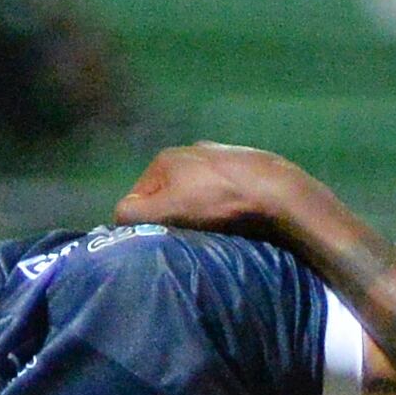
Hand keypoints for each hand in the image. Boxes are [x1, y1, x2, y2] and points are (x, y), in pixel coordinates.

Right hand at [114, 143, 323, 241]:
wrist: (277, 191)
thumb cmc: (218, 201)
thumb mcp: (167, 209)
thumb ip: (135, 214)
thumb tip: (118, 218)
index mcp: (165, 158)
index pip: (137, 196)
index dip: (143, 223)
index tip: (159, 242)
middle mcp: (190, 152)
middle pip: (167, 195)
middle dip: (172, 217)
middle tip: (186, 240)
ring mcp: (220, 157)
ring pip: (195, 194)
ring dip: (198, 214)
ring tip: (212, 232)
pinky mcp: (246, 167)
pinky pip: (222, 193)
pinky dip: (222, 208)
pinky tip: (233, 220)